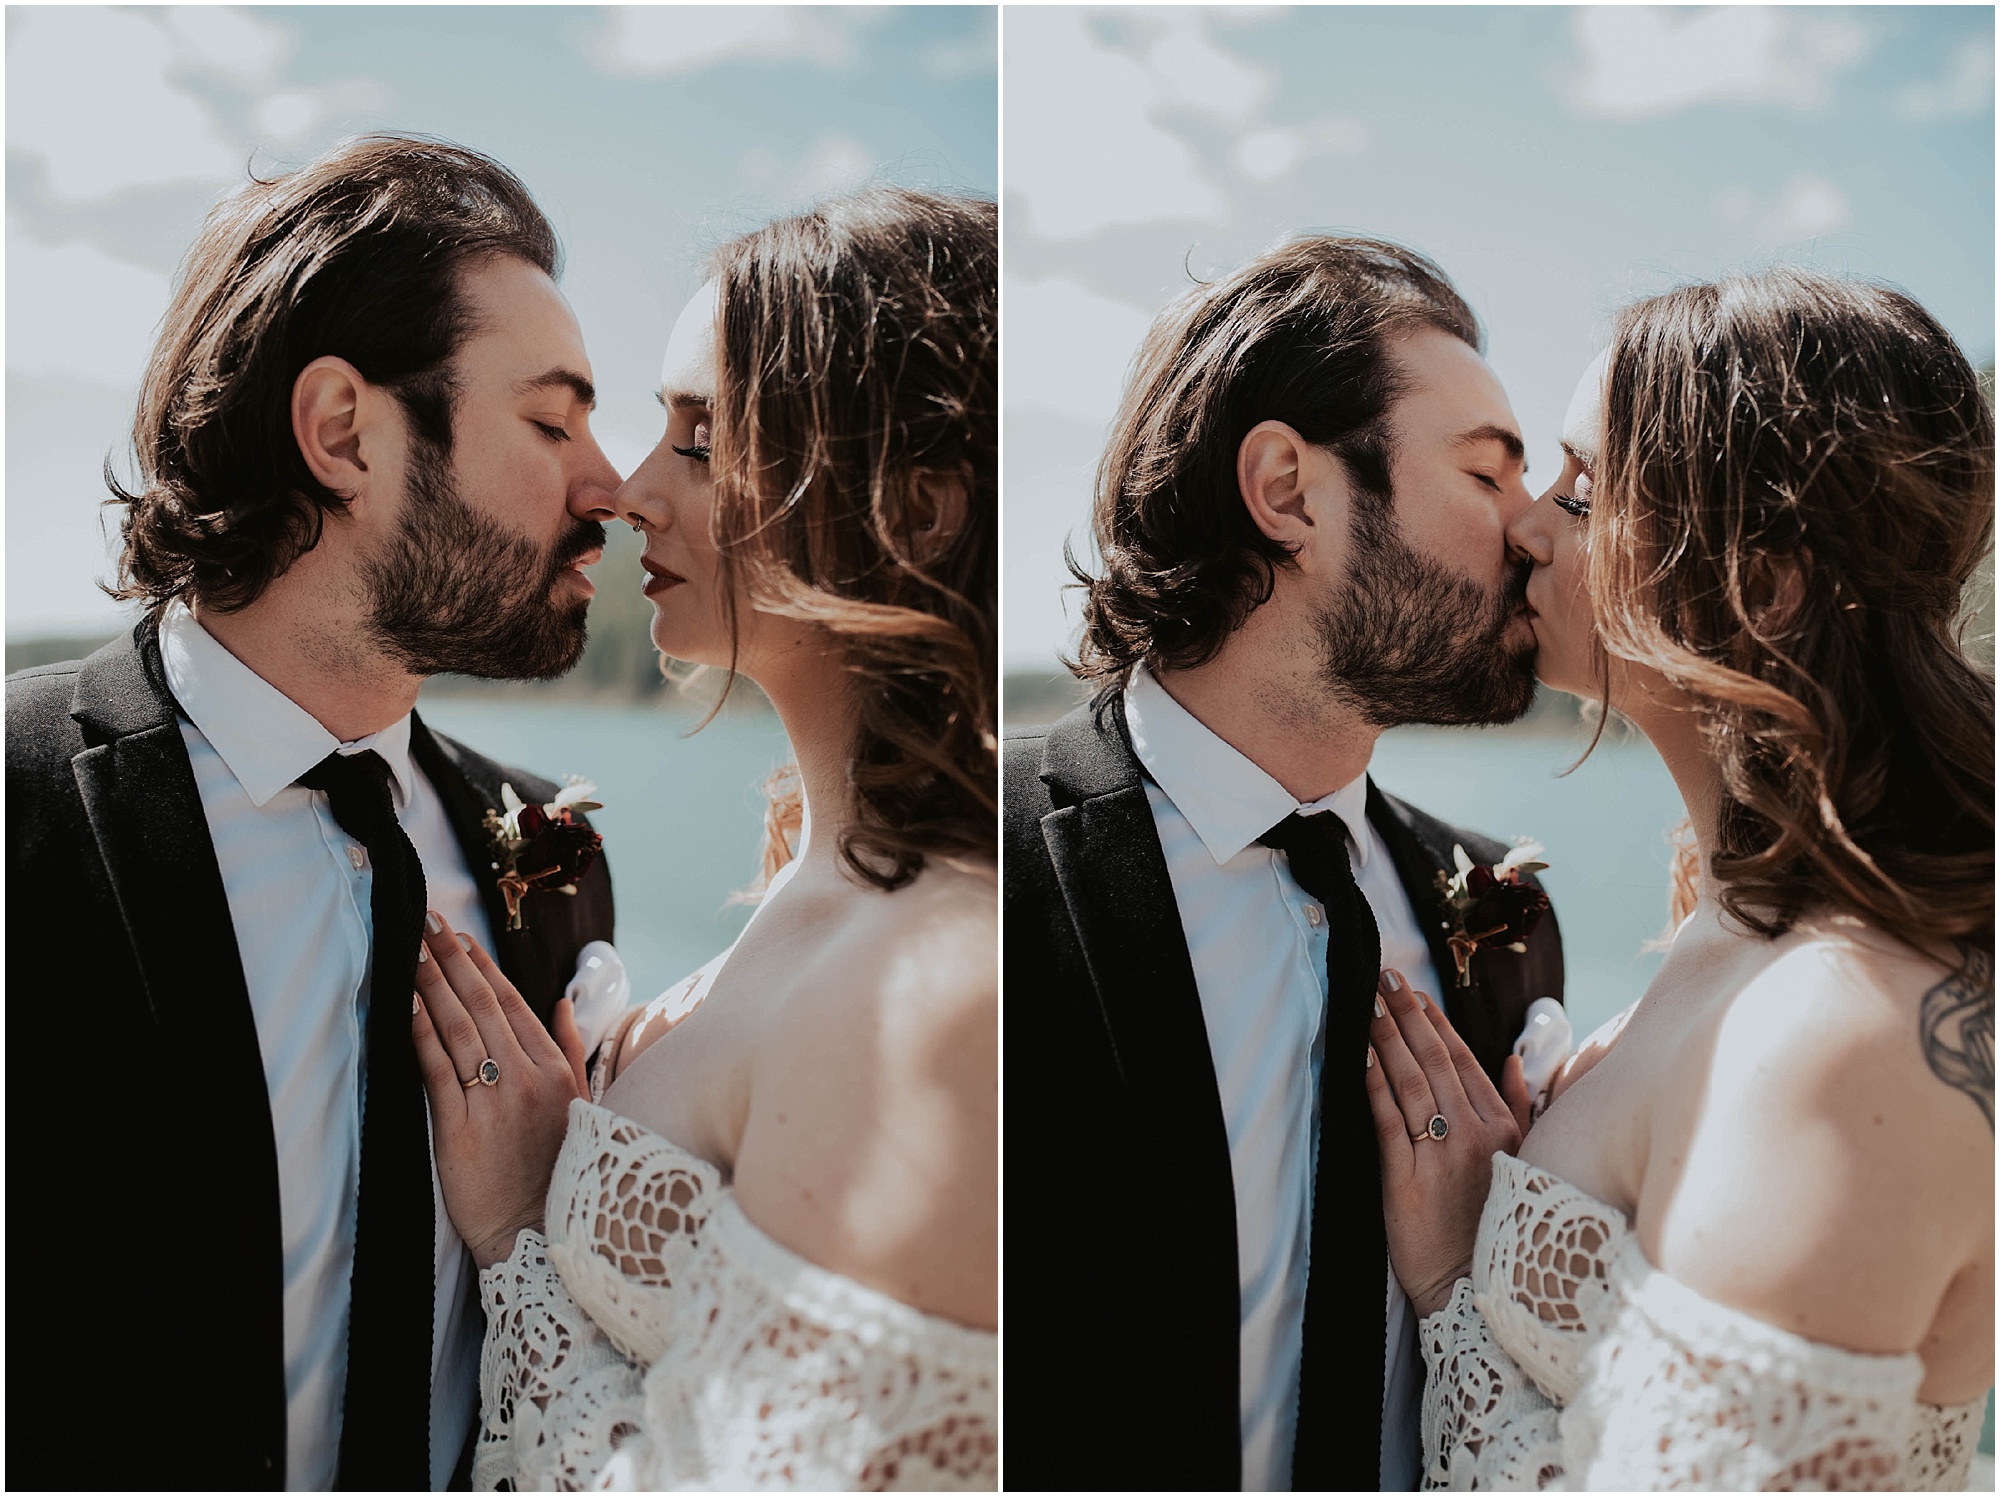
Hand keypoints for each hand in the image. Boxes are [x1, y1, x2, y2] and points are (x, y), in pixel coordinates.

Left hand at [411, 910, 589, 1268]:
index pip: (512, 1004)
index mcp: (554, 1070)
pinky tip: (407, 1007)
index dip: (483, 967)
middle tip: (425, 924)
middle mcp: (526, 1078)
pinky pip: (439, 1072)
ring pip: (459, 1030)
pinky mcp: (461, 1131)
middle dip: (451, 961)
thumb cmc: (561, 1173)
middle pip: (482, 1006)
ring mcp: (494, 1102)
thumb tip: (562, 1001)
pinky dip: (422, 1035)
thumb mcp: (580, 1105)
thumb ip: (571, 1050)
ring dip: (433, 985)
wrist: (540, 1236)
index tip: (458, 937)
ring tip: (410, 952)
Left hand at [1363, 968, 1525, 1318]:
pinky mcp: (1407, 1178)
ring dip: (1387, 1037)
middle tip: (1383, 978)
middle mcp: (1474, 1135)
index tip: (1414, 993)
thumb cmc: (1494, 1226)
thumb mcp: (1524, 1164)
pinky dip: (1374, 1083)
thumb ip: (1523, 1108)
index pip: (1463, 1061)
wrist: (1471, 1290)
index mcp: (1502, 1128)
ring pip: (1410, 1082)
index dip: (1436, 1023)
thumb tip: (1514, 1060)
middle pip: (1434, 1061)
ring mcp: (1441, 1155)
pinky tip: (1361, 1054)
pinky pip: (1388, 1119)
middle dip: (1406, 1014)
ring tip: (1367, 1004)